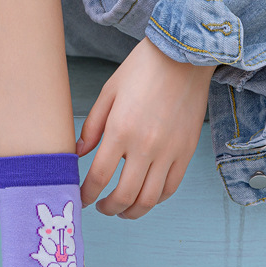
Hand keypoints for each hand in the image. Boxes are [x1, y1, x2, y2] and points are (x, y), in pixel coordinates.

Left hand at [76, 36, 215, 218]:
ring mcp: (170, 151)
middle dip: (108, 208)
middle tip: (100, 208)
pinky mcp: (187, 151)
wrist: (185, 55)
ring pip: (150, 199)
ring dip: (132, 211)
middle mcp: (146, 146)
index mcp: (120, 131)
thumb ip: (92, 127)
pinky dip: (157, 199)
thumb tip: (78, 154)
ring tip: (121, 210)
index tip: (80, 199)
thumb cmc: (142, 69)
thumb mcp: (108, 93)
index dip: (87, 194)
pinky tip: (145, 196)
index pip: (99, 177)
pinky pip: (171, 187)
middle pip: (124, 195)